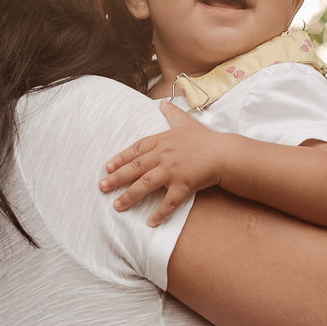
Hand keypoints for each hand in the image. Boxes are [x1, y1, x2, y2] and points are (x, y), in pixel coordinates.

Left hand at [100, 102, 228, 227]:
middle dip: (117, 178)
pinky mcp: (183, 185)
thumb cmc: (204, 138)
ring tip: (117, 205)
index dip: (120, 158)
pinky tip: (150, 223)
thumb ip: (172, 113)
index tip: (107, 166)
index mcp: (162, 141)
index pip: (136, 149)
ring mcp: (173, 171)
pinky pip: (169, 202)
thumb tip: (163, 102)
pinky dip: (160, 213)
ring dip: (130, 196)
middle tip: (102, 186)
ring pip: (146, 185)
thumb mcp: (186, 122)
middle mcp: (164, 155)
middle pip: (135, 168)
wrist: (224, 153)